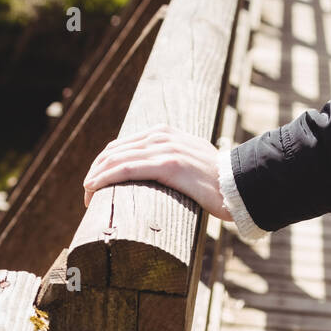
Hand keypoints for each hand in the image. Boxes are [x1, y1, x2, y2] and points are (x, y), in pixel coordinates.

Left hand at [83, 126, 228, 217]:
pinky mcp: (167, 165)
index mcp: (166, 134)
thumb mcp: (195, 167)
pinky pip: (125, 169)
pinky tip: (93, 189)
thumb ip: (177, 167)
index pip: (124, 145)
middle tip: (87, 194)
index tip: (97, 184)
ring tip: (86, 197)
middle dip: (96, 171)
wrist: (243, 186)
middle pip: (114, 150)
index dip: (105, 163)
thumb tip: (170, 186)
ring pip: (115, 159)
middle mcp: (162, 136)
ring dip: (95, 178)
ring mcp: (164, 149)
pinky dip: (104, 178)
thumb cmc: (222, 186)